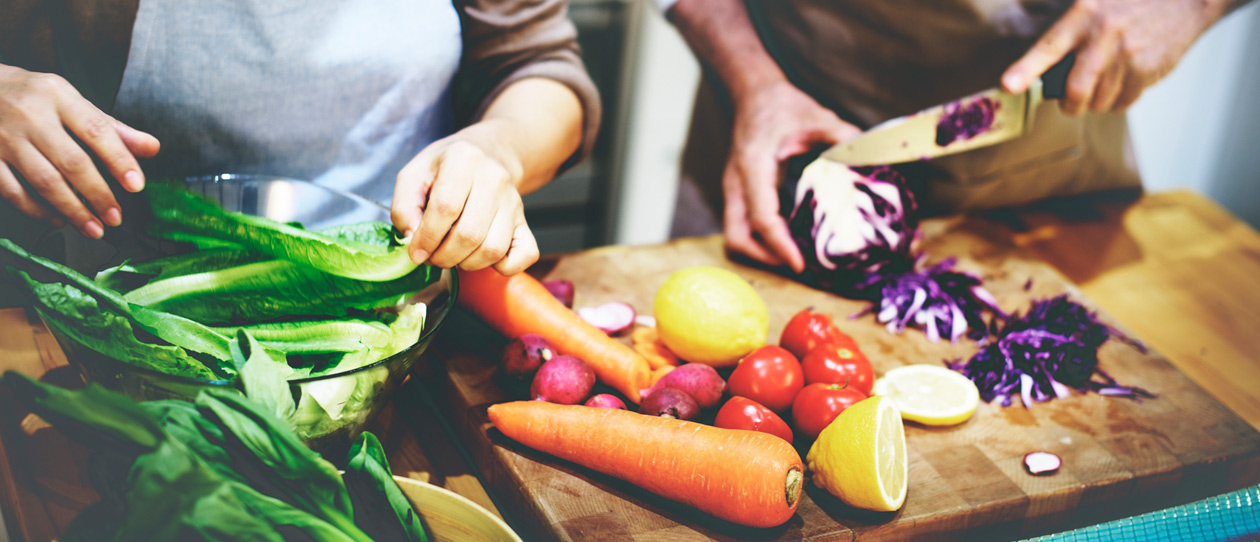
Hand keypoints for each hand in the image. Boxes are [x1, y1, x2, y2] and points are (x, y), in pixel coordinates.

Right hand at [0, 65, 158, 237]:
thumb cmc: (33, 98)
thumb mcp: (71, 101)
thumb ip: (111, 127)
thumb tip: (152, 148)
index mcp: (58, 96)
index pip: (97, 130)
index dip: (120, 160)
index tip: (136, 185)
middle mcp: (30, 115)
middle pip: (72, 162)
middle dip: (98, 195)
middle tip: (115, 217)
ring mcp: (4, 138)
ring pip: (44, 181)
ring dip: (73, 211)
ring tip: (94, 228)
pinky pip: (13, 192)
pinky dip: (38, 211)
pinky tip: (58, 220)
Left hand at [391, 121, 538, 274]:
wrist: (486, 155)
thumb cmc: (445, 168)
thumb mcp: (414, 175)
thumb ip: (404, 206)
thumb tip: (413, 238)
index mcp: (463, 159)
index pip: (445, 208)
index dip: (426, 237)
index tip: (416, 252)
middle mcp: (494, 178)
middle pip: (470, 234)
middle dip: (444, 256)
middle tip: (432, 256)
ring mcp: (513, 201)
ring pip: (493, 249)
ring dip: (467, 263)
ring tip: (453, 255)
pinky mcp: (525, 221)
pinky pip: (525, 255)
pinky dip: (503, 267)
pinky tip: (482, 257)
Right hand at [722, 80, 860, 272]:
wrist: (754, 93)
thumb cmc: (782, 105)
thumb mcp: (816, 116)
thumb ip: (842, 137)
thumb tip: (870, 158)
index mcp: (753, 166)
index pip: (761, 217)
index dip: (780, 245)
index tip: (800, 264)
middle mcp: (736, 182)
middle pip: (737, 237)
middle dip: (764, 257)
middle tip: (797, 264)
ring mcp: (734, 190)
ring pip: (736, 235)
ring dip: (761, 252)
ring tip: (793, 256)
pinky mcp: (739, 193)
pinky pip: (744, 226)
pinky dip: (762, 240)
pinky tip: (788, 239)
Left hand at [1001, 0, 1226, 114]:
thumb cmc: (1131, 0)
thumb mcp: (1093, 0)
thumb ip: (1069, 27)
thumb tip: (1046, 65)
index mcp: (1084, 15)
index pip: (1048, 47)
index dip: (1026, 69)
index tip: (1008, 85)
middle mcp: (1104, 38)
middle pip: (1075, 90)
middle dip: (1068, 105)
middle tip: (1069, 102)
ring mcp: (1128, 57)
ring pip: (1098, 102)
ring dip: (1095, 102)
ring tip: (1101, 83)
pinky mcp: (1148, 72)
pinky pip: (1122, 103)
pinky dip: (1117, 100)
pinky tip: (1122, 81)